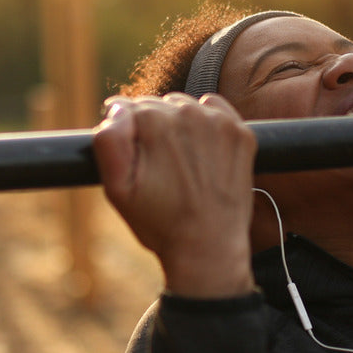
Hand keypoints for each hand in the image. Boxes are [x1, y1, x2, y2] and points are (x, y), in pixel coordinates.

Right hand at [93, 93, 257, 297]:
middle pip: (158, 106)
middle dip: (152, 129)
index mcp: (153, 121)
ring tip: (181, 163)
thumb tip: (117, 108)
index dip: (126, 134)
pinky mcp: (241, 133)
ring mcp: (219, 122)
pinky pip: (216, 111)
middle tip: (159, 167)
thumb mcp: (118, 188)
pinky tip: (203, 153)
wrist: (208, 246)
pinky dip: (208, 124)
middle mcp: (188, 113)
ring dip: (180, 125)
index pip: (128, 109)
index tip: (135, 160)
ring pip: (187, 108)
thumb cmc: (159, 221)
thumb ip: (110, 142)